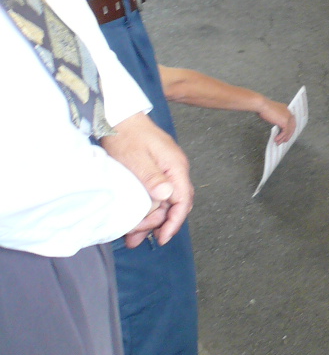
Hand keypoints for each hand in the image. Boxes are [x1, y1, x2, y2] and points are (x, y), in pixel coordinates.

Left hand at [101, 112, 192, 244]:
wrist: (120, 117)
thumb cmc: (127, 135)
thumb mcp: (137, 158)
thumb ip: (153, 177)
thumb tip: (167, 196)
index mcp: (175, 167)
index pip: (183, 200)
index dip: (174, 221)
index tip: (162, 237)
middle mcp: (176, 170)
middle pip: (176, 203)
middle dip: (162, 224)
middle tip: (143, 238)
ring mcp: (167, 170)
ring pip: (165, 201)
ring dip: (152, 219)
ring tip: (135, 235)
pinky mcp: (157, 170)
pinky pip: (157, 194)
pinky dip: (148, 208)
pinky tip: (136, 218)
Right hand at [258, 99, 296, 142]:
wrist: (262, 105)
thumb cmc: (264, 108)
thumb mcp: (272, 113)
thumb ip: (277, 118)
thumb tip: (277, 126)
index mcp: (286, 110)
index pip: (291, 121)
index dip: (290, 128)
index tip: (287, 134)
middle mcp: (289, 113)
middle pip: (292, 126)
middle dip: (288, 135)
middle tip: (284, 140)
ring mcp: (288, 117)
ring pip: (288, 131)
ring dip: (284, 138)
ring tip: (279, 142)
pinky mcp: (285, 122)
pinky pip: (284, 132)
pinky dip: (281, 137)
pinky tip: (276, 139)